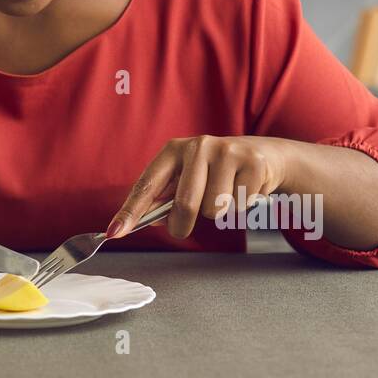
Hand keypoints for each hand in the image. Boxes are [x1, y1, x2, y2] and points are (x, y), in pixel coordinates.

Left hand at [107, 135, 289, 239]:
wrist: (262, 155)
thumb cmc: (216, 171)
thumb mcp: (187, 178)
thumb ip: (166, 198)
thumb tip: (148, 220)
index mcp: (174, 150)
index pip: (147, 183)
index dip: (130, 210)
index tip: (115, 231)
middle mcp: (198, 146)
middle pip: (185, 203)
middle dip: (181, 225)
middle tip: (182, 229)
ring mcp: (226, 151)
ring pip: (214, 208)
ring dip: (219, 211)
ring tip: (225, 193)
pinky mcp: (251, 162)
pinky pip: (239, 204)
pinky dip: (240, 205)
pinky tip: (243, 188)